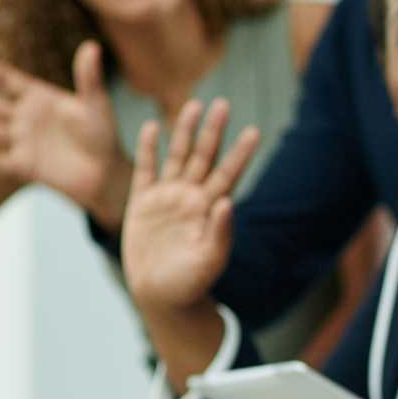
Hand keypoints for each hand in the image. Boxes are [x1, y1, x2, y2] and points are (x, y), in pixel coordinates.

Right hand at [0, 40, 128, 214]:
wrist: (106, 172)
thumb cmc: (103, 134)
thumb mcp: (95, 104)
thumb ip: (88, 77)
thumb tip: (91, 45)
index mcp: (39, 98)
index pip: (10, 81)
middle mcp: (25, 118)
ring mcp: (22, 141)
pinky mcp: (24, 165)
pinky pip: (0, 164)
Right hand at [120, 99, 259, 311]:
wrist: (160, 295)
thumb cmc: (190, 283)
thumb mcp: (209, 260)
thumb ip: (220, 233)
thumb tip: (227, 202)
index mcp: (210, 208)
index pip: (229, 174)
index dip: (241, 153)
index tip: (255, 131)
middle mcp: (191, 197)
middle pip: (204, 156)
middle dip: (214, 130)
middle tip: (223, 103)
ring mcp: (167, 197)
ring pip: (178, 156)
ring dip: (184, 131)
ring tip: (194, 105)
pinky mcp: (143, 203)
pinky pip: (146, 170)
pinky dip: (149, 149)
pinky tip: (153, 126)